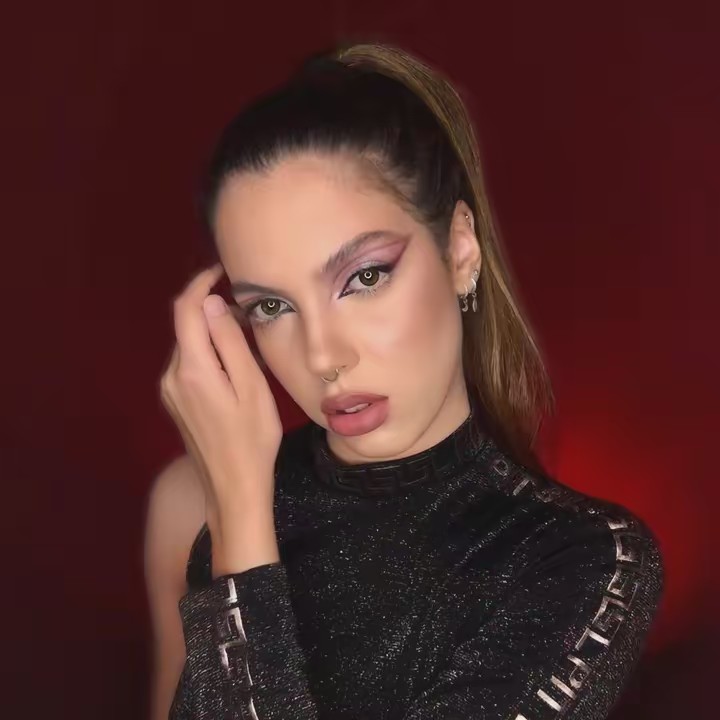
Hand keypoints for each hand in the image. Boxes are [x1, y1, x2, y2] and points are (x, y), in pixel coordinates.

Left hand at [159, 263, 282, 535]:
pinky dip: (209, 353)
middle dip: (213, 310)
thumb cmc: (252, 439)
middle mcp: (171, 376)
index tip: (222, 270)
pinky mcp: (176, 403)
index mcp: (191, 369)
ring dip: (212, 333)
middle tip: (251, 313)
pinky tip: (235, 366)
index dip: (200, 283)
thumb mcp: (251, 386)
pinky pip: (190, 365)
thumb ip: (229, 342)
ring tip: (248, 339)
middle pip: (187, 327)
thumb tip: (212, 303)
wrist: (233, 487)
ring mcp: (170, 391)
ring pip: (189, 346)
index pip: (185, 310)